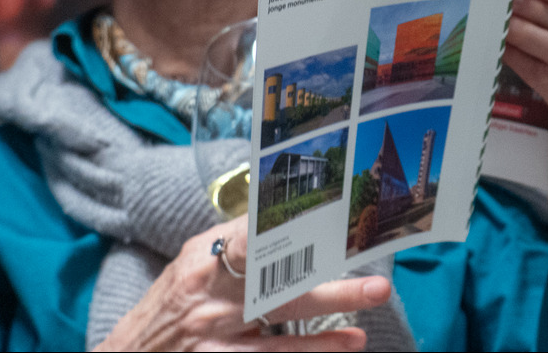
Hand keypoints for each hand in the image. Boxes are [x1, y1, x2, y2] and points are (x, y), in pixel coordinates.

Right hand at [94, 215, 390, 350]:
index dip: (291, 229)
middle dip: (328, 280)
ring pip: (280, 328)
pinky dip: (310, 352)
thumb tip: (280, 210)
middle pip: (278, 283)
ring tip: (368, 313)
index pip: (252, 239)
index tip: (332, 217)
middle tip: (377, 281)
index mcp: (204, 261)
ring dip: (328, 322)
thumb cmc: (170, 305)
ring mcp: (215, 337)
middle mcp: (211, 298)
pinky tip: (344, 346)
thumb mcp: (191, 264)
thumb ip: (234, 242)